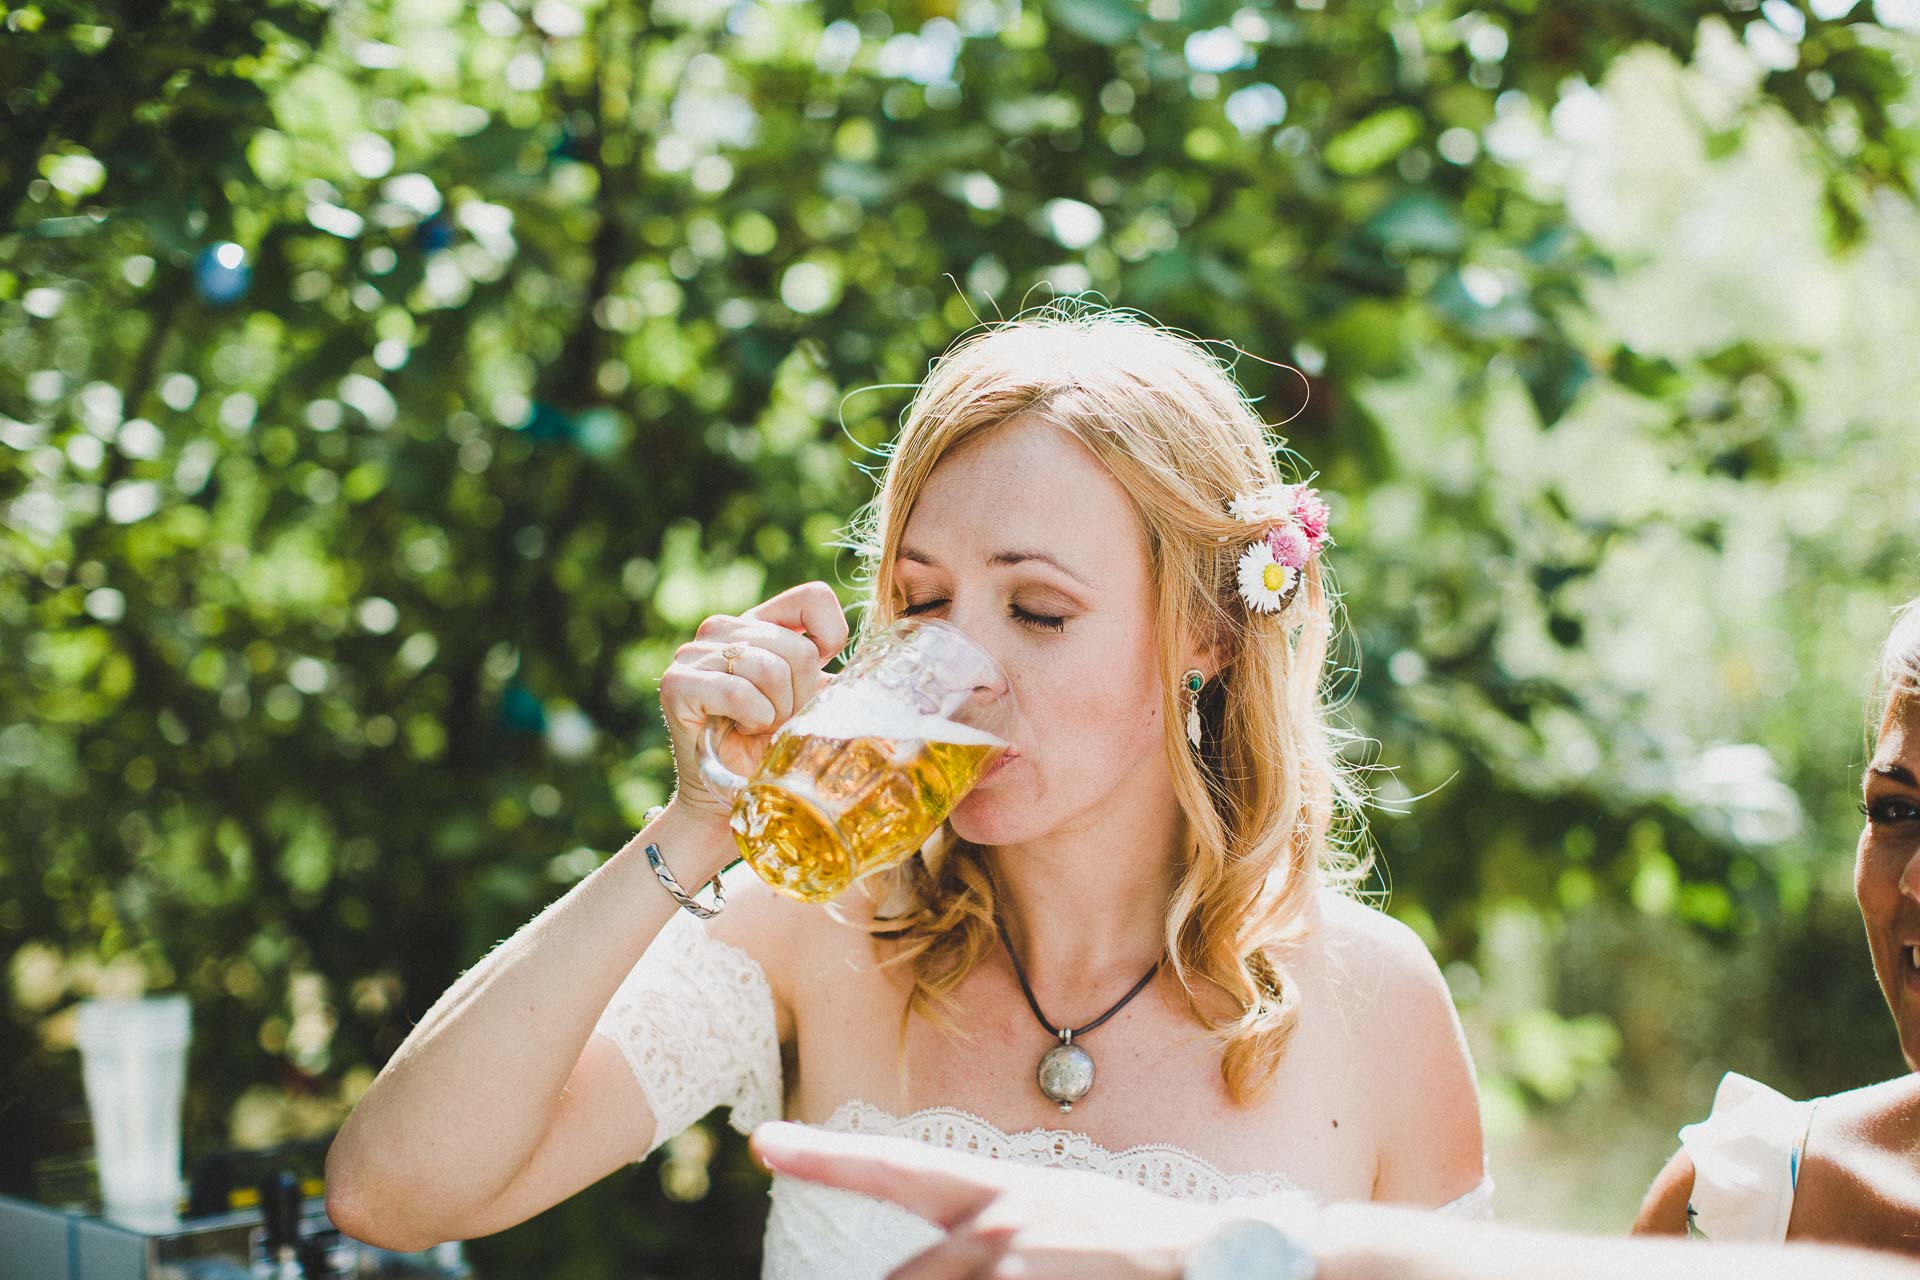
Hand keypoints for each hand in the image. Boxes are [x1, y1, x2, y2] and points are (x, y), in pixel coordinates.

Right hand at [657, 581, 848, 823]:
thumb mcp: (810, 702)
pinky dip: (752, 719)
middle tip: (777, 720)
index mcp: (760, 623)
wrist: (730, 797)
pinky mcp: (678, 683)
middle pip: (798, 649)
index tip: (813, 684)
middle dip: (799, 697)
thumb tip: (871, 665)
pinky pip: (738, 691)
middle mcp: (723, 627)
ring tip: (759, 726)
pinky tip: (740, 730)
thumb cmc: (773, 749)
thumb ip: (830, 673)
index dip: (830, 640)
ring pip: (769, 668)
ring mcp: (694, 652)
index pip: (814, 598)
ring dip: (775, 713)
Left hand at [750, 1121, 1221, 1279]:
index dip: (825, 1156)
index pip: (893, 1168)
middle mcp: (992, 1227)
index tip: (764, 1141)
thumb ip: (990, 1237)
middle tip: (984, 1278)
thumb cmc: (1135, 1246)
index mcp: (995, 1192)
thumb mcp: (1057, 1218)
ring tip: (1022, 1279)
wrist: (1210, 1262)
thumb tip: (944, 1257)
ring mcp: (1009, 1267)